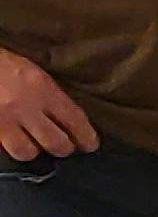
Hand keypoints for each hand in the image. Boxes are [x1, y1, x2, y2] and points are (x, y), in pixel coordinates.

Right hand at [0, 45, 97, 160]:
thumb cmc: (4, 65)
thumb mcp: (34, 73)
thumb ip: (51, 95)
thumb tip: (67, 120)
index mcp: (42, 89)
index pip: (74, 119)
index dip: (86, 137)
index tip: (91, 145)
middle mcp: (24, 107)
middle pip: (55, 142)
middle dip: (63, 148)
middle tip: (64, 146)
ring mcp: (2, 120)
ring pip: (26, 151)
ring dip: (32, 150)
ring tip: (33, 144)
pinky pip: (3, 148)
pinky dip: (10, 147)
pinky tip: (13, 140)